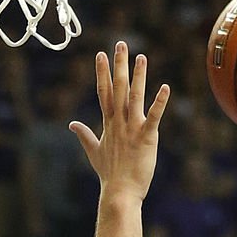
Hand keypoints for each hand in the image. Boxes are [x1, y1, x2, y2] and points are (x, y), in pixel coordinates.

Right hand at [70, 42, 169, 200]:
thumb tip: (71, 125)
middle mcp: (119, 122)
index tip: (100, 54)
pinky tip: (165, 87)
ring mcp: (132, 129)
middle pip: (118, 88)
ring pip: (135, 97)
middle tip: (121, 44)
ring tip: (141, 57)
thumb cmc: (109, 175)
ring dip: (139, 76)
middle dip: (119, 65)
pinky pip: (153, 116)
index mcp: (108, 123)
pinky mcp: (146, 137)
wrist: (119, 192)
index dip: (102, 72)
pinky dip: (159, 102)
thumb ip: (84, 135)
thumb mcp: (93, 152)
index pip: (104, 92)